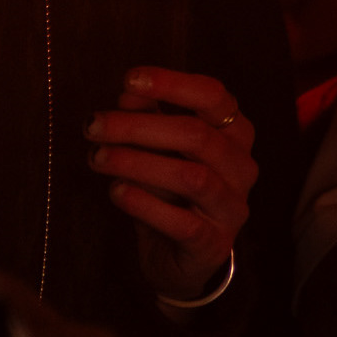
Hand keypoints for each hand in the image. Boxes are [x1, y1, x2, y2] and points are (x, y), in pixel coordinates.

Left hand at [84, 66, 256, 302]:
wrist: (180, 257)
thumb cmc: (170, 189)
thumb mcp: (158, 147)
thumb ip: (148, 115)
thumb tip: (129, 92)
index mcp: (234, 132)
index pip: (212, 96)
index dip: (171, 83)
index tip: (128, 79)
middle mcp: (242, 167)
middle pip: (196, 135)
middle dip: (138, 126)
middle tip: (94, 125)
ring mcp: (232, 208)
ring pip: (192, 177)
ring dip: (137, 163)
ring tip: (97, 157)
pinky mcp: (215, 245)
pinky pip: (183, 223)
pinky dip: (145, 204)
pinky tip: (116, 191)